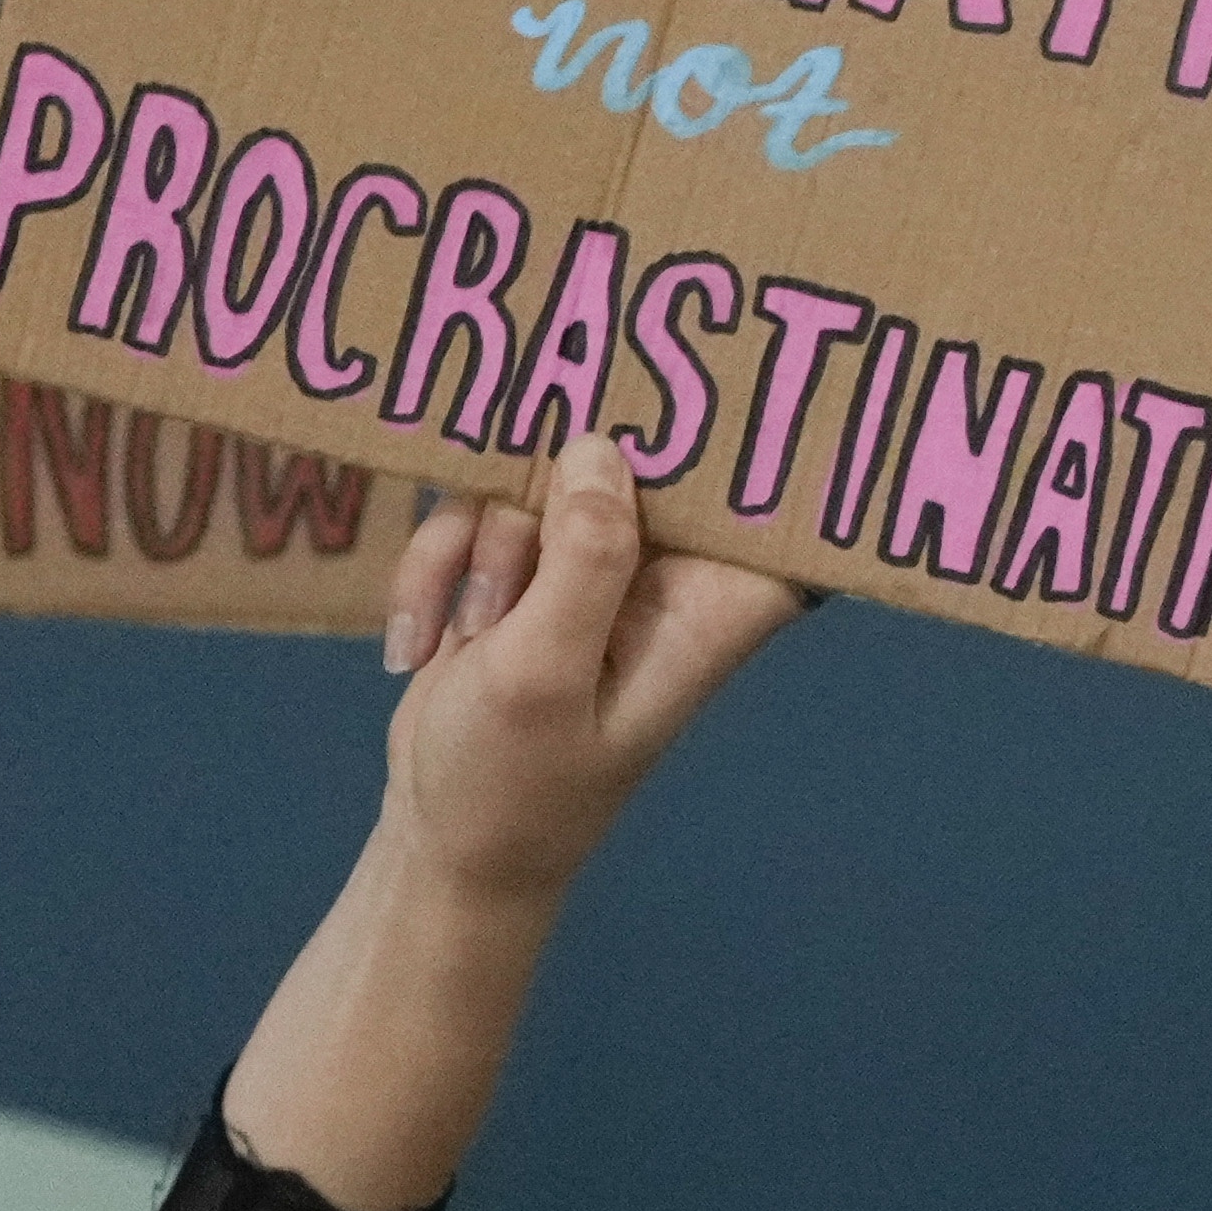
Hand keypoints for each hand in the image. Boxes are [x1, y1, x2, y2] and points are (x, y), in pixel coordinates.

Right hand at [367, 429, 810, 918]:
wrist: (441, 840)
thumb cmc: (512, 785)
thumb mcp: (541, 674)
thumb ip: (581, 558)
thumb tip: (601, 446)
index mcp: (714, 608)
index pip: (788, 509)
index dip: (778, 438)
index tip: (741, 370)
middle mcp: (669, 576)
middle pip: (646, 451)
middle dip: (556, 483)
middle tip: (515, 539)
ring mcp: (594, 564)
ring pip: (541, 476)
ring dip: (480, 550)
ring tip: (469, 637)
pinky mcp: (527, 561)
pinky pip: (482, 508)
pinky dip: (439, 565)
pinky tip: (423, 643)